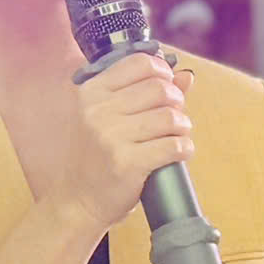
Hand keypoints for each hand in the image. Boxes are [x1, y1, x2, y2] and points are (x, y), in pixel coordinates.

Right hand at [60, 51, 193, 235]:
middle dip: (176, 101)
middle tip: (174, 116)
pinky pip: (173, 146)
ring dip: (182, 126)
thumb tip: (185, 76)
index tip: (168, 86)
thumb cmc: (96, 157)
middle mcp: (97, 111)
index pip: (140, 63)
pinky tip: (178, 152)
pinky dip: (184, 148)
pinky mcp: (127, 163)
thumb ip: (144, 92)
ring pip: (170, 117)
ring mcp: (111, 137)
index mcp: (92, 93)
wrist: (78, 200)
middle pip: (160, 89)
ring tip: (176, 135)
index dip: (163, 71)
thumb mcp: (107, 118)